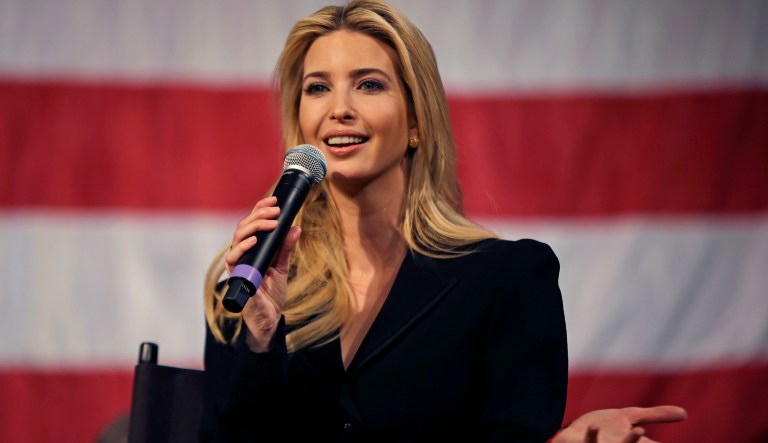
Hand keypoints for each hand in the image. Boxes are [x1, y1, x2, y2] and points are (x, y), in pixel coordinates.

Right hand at [225, 196, 300, 352]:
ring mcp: (237, 264)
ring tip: (272, 221)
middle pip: (243, 226)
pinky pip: (233, 258)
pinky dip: (243, 247)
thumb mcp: (281, 266)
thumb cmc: (271, 293)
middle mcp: (242, 254)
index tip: (275, 200)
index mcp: (252, 249)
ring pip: (238, 237)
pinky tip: (255, 241)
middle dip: (259, 214)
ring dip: (254, 226)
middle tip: (276, 209)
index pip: (251, 223)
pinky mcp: (235, 277)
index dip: (260, 209)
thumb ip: (286, 248)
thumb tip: (296, 228)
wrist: (268, 318)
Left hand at [552, 405, 686, 442]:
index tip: (661, 436)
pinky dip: (593, 435)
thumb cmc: (603, 429)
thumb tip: (685, 413)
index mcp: (634, 442)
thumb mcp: (630, 418)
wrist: (572, 435)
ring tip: (639, 431)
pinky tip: (594, 426)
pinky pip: (590, 442)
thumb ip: (655, 416)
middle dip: (643, 442)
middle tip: (649, 432)